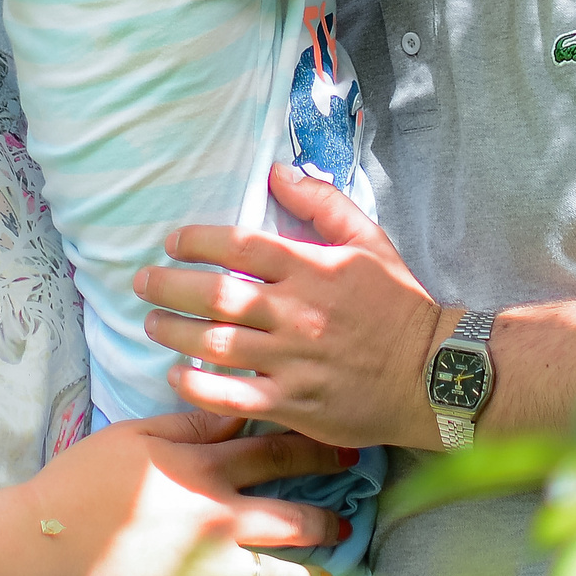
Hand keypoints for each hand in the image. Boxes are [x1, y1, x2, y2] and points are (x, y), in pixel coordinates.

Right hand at [22, 411, 356, 575]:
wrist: (47, 543)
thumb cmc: (85, 478)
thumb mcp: (136, 432)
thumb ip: (193, 423)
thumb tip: (238, 410)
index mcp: (203, 468)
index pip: (276, 454)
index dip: (317, 451)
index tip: (348, 451)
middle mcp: (218, 520)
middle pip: (295, 519)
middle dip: (331, 519)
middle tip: (349, 519)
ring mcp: (209, 570)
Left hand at [134, 166, 449, 451]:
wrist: (434, 374)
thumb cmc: (398, 304)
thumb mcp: (368, 242)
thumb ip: (322, 203)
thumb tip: (278, 172)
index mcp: (312, 269)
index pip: (239, 246)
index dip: (197, 241)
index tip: (173, 243)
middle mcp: (297, 313)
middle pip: (216, 295)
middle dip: (168, 286)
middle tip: (142, 282)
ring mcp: (293, 361)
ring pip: (216, 344)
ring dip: (173, 333)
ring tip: (152, 324)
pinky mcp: (294, 404)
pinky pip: (232, 397)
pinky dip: (197, 386)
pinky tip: (177, 375)